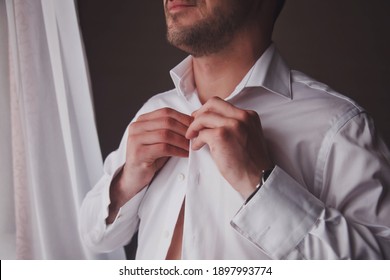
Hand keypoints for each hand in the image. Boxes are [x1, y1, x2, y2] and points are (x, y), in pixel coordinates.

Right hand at [107, 108, 191, 222]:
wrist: (134, 177)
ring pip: (165, 134)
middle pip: (166, 122)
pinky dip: (177, 151)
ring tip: (191, 146)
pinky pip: (163, 148)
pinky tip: (185, 154)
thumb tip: (193, 122)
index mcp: (142, 120)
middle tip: (196, 137)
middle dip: (184, 129)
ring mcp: (135, 139)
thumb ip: (170, 129)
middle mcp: (136, 127)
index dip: (183, 118)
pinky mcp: (138, 153)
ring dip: (182, 141)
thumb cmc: (150, 158)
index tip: (195, 127)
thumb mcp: (160, 140)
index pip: (166, 112)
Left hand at [186, 97, 272, 198]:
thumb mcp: (248, 136)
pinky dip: (196, 140)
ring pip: (204, 117)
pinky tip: (197, 147)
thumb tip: (213, 122)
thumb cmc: (251, 162)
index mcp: (249, 116)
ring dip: (194, 127)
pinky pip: (202, 133)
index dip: (208, 110)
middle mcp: (242, 117)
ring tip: (192, 137)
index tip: (201, 118)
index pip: (223, 104)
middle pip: (212, 104)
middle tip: (193, 124)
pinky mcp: (221, 136)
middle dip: (199, 113)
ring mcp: (232, 125)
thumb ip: (236, 125)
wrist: (257, 177)